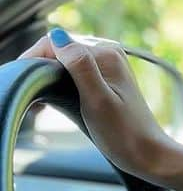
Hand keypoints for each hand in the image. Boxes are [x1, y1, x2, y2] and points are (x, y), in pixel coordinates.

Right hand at [16, 27, 178, 182]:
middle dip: (40, 71)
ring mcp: (108, 66)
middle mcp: (108, 54)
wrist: (148, 154)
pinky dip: (60, 85)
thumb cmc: (124, 133)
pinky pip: (74, 73)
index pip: (55, 43)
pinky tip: (55, 103)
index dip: (34, 61)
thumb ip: (79, 66)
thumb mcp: (98, 100)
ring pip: (64, 63)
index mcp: (105, 54)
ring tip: (42, 106)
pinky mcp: (107, 80)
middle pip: (59, 51)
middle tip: (32, 102)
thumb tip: (58, 36)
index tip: (25, 85)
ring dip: (48, 79)